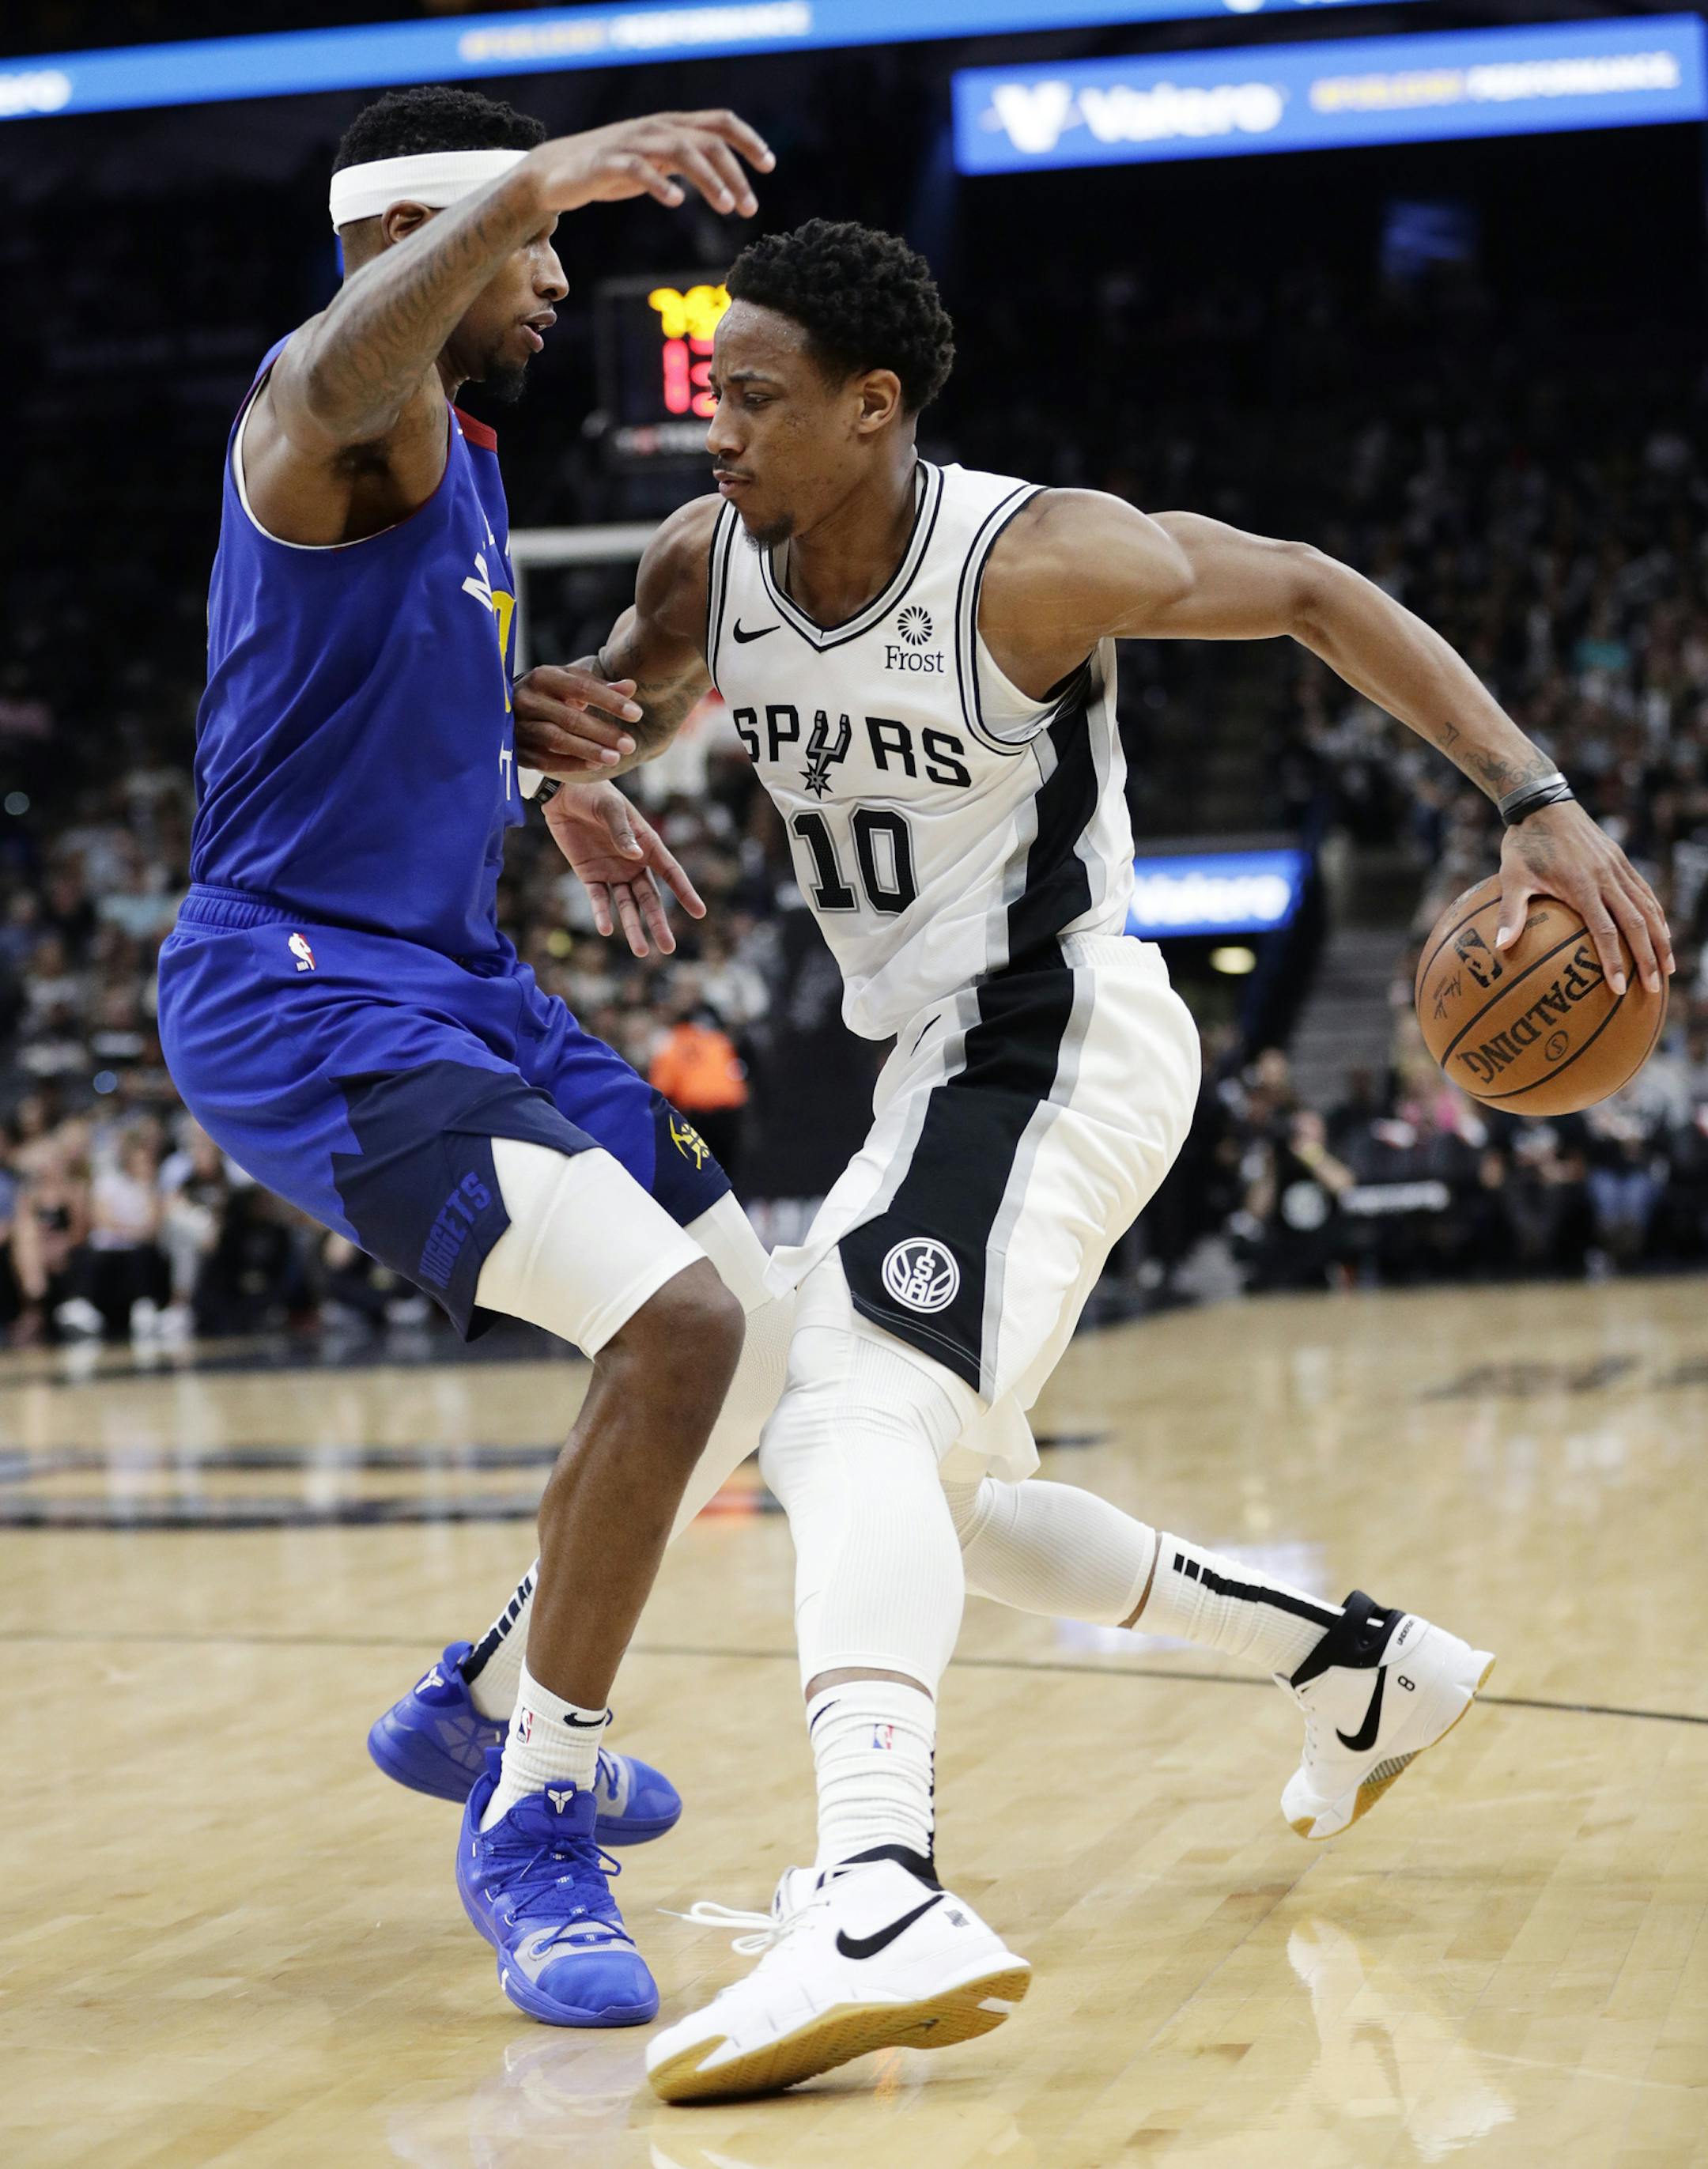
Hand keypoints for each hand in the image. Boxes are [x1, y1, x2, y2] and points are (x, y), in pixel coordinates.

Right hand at [513, 665, 641, 777]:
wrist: (506, 710)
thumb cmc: (549, 693)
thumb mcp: (570, 683)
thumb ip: (600, 686)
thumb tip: (631, 687)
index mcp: (543, 677)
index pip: (582, 687)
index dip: (610, 701)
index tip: (637, 714)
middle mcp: (527, 698)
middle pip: (570, 718)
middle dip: (603, 733)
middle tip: (630, 745)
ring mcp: (518, 724)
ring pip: (557, 740)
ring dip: (589, 750)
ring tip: (615, 758)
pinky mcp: (516, 748)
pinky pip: (545, 760)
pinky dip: (571, 764)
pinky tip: (594, 766)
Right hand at [525, 110, 772, 219]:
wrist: (557, 172)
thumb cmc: (612, 169)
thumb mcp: (656, 162)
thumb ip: (686, 163)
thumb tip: (723, 178)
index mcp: (671, 127)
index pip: (718, 123)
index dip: (747, 139)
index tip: (769, 165)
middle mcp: (656, 129)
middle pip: (707, 141)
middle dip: (735, 173)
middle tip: (750, 208)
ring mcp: (632, 143)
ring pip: (680, 150)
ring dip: (709, 178)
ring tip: (727, 207)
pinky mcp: (608, 162)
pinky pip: (639, 169)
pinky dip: (660, 183)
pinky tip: (676, 201)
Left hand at [544, 783, 705, 958]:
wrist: (564, 794)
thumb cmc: (595, 793)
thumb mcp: (611, 808)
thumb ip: (622, 833)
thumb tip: (635, 857)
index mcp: (647, 845)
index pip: (671, 873)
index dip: (685, 893)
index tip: (699, 913)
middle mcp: (634, 863)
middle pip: (651, 899)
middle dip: (659, 923)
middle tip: (669, 948)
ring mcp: (613, 872)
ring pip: (628, 905)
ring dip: (633, 927)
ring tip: (641, 952)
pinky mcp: (590, 875)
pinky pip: (599, 899)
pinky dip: (603, 914)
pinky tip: (606, 929)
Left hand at [1496, 801, 1672, 995]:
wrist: (1544, 804)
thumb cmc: (1523, 844)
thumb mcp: (1511, 876)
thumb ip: (1509, 911)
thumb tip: (1499, 947)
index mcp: (1581, 885)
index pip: (1605, 930)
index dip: (1614, 960)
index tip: (1619, 988)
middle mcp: (1606, 877)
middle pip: (1636, 923)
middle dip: (1647, 958)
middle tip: (1652, 988)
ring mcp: (1617, 868)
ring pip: (1648, 908)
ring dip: (1660, 939)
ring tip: (1666, 968)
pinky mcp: (1621, 862)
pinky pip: (1645, 893)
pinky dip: (1656, 915)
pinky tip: (1661, 933)